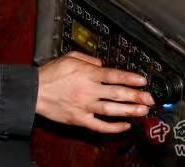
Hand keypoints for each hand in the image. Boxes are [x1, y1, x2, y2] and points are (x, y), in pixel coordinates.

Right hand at [36, 51, 153, 132]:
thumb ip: (88, 59)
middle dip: (135, 96)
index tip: (142, 80)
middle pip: (116, 94)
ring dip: (129, 110)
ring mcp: (84, 106)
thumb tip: (102, 64)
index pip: (113, 75)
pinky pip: (99, 125)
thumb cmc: (50, 73)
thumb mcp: (69, 57)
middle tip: (150, 98)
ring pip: (111, 110)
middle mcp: (88, 90)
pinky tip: (125, 126)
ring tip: (143, 111)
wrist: (34, 91)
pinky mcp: (79, 119)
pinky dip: (113, 127)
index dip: (129, 78)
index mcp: (86, 73)